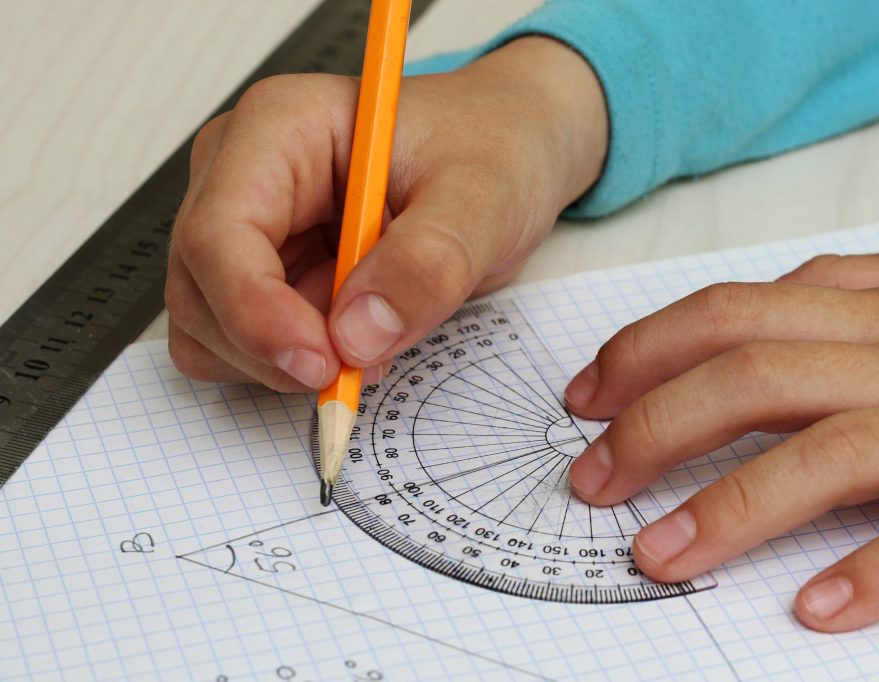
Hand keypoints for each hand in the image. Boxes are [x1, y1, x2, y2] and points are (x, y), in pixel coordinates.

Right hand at [166, 37, 606, 390]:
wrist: (505, 151)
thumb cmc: (491, 149)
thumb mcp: (483, 199)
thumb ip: (426, 264)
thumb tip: (356, 336)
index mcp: (280, 128)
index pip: (218, 233)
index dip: (256, 314)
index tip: (322, 365)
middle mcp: (244, 172)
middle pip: (200, 288)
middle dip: (273, 348)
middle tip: (364, 364)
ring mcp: (248, 224)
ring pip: (210, 326)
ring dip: (282, 360)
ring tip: (374, 334)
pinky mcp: (265, 268)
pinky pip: (242, 342)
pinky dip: (290, 362)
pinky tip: (355, 337)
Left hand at [564, 246, 878, 631]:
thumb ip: (853, 287)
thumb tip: (748, 309)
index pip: (733, 312)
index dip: (645, 351)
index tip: (584, 397)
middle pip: (755, 376)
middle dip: (654, 427)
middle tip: (592, 483)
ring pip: (830, 448)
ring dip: (732, 505)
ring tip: (658, 554)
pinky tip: (820, 609)